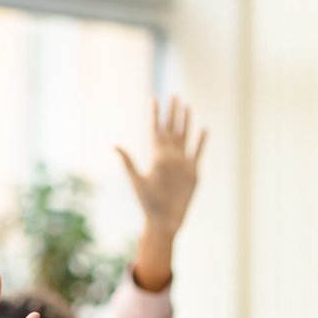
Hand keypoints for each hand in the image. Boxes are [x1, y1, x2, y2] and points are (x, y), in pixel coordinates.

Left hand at [117, 97, 205, 239]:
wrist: (164, 221)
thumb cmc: (147, 204)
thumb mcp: (136, 181)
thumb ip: (128, 162)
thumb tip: (114, 146)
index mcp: (156, 157)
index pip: (156, 130)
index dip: (155, 115)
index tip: (154, 99)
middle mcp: (169, 157)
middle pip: (172, 129)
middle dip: (173, 113)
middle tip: (174, 96)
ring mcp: (182, 164)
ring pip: (185, 137)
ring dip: (186, 122)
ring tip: (187, 106)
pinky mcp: (192, 173)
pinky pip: (197, 153)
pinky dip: (201, 141)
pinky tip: (203, 129)